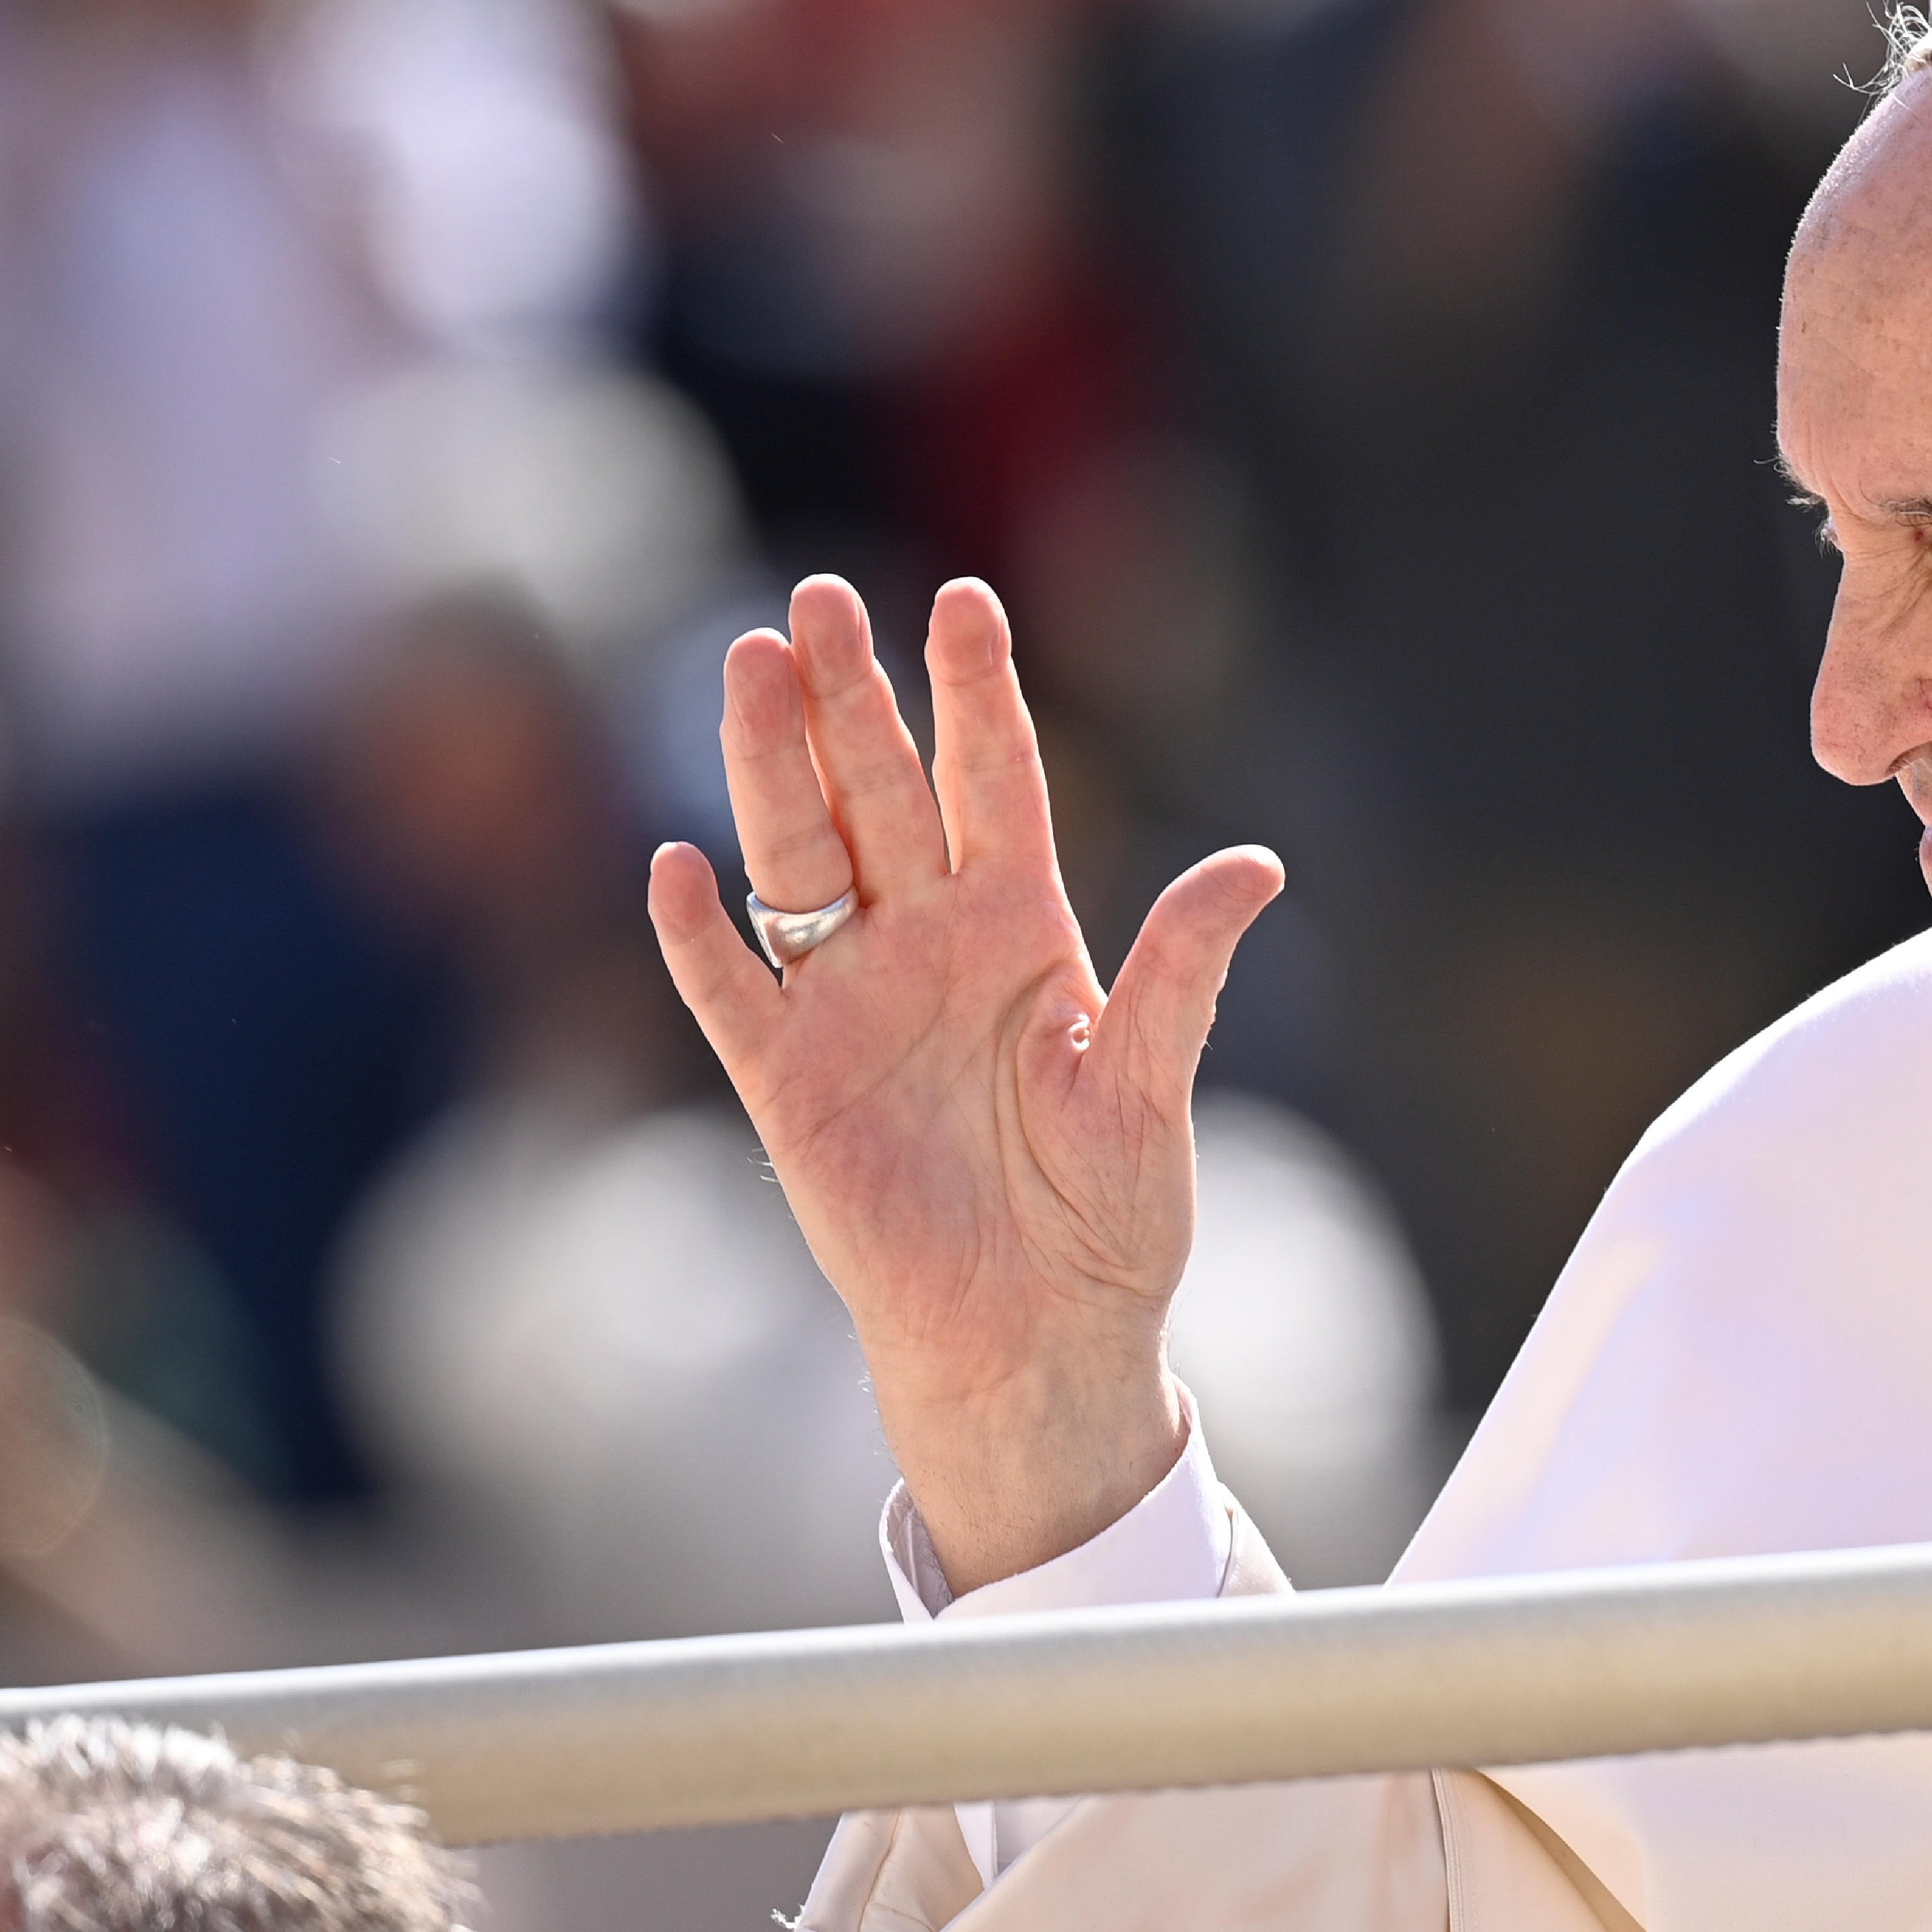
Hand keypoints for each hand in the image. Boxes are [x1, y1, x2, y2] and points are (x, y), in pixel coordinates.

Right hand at [646, 576, 1280, 1593]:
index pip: (994, 781)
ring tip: (750, 667)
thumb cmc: (1109, 1218)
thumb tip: (1256, 866)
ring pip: (795, 858)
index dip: (977, 693)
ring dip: (768, 767)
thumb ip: (1183, 972)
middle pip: (876, 791)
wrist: (1039, 1334)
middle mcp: (927, 945)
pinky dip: (698, 936)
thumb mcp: (1151, 1086)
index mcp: (1022, 929)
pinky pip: (730, 993)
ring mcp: (849, 1005)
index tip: (967, 601)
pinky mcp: (789, 1083)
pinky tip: (675, 866)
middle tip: (821, 598)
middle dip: (849, 696)